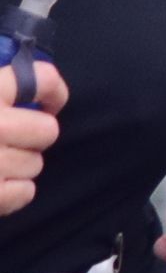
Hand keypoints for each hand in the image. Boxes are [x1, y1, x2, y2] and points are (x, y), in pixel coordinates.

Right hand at [0, 58, 67, 216]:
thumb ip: (3, 89)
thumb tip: (40, 87)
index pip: (43, 78)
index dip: (53, 92)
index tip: (49, 103)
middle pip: (47, 131)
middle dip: (31, 137)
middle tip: (7, 141)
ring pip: (35, 164)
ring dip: (18, 166)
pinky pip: (25, 192)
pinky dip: (11, 193)